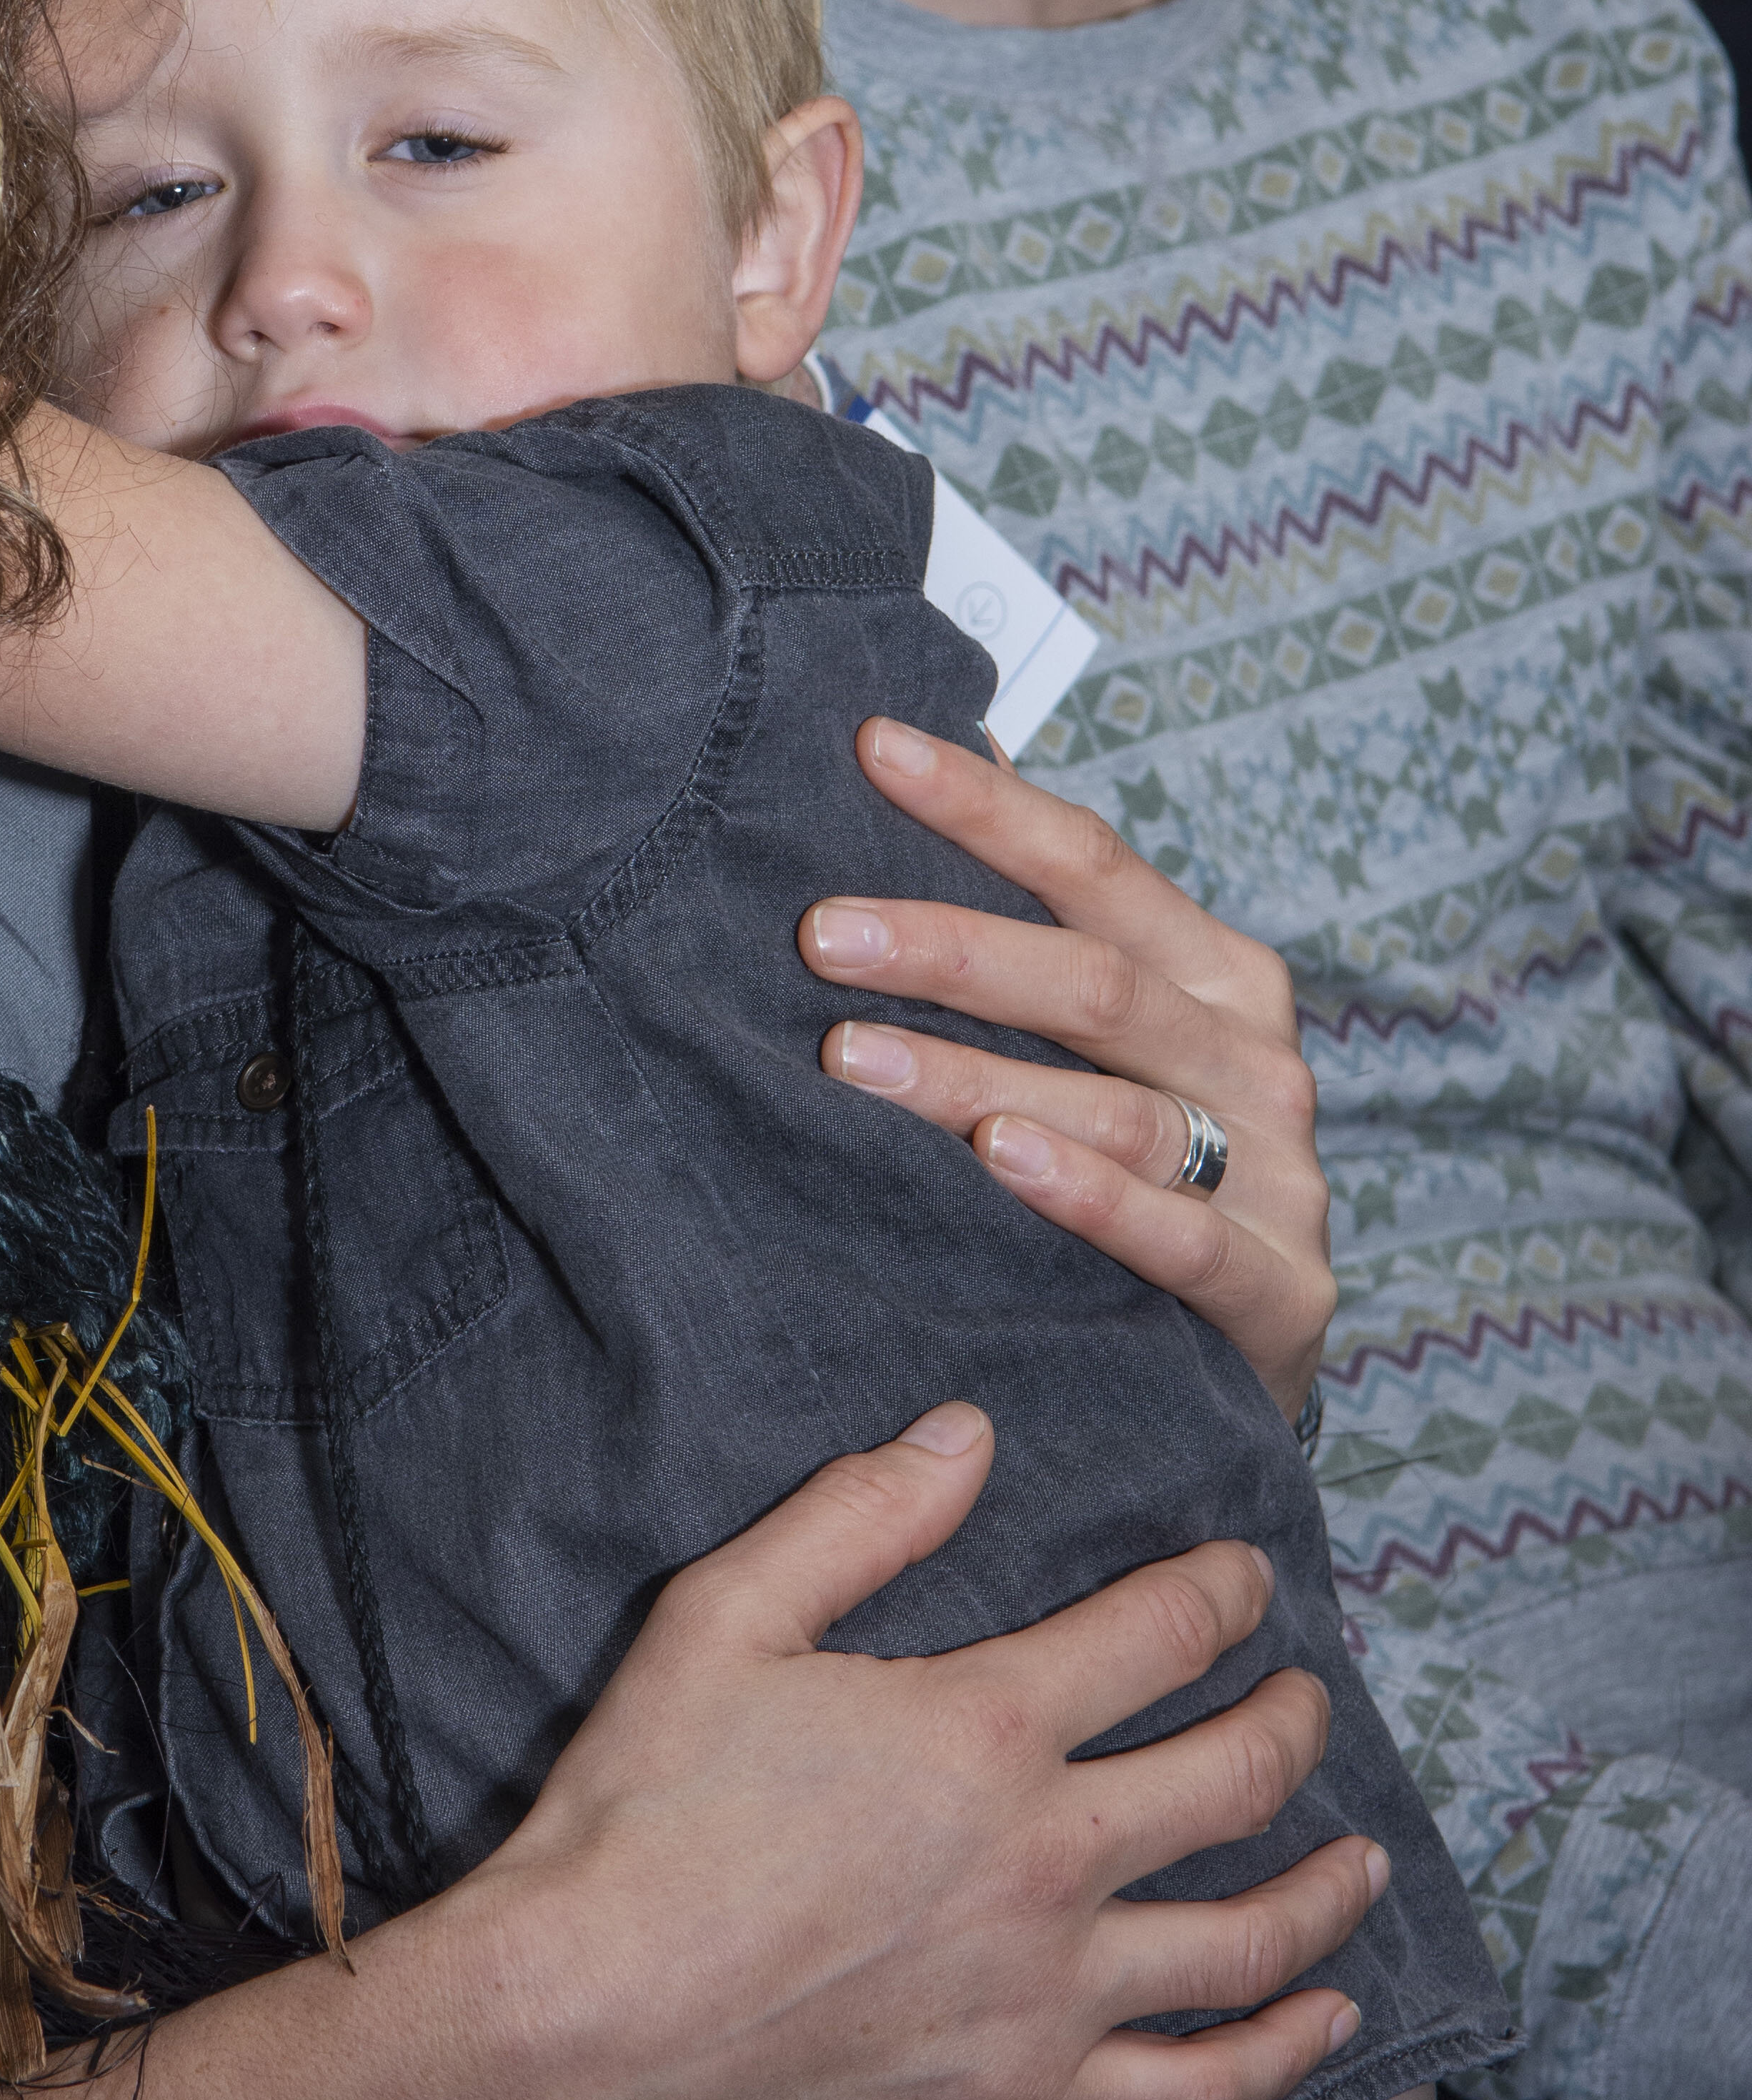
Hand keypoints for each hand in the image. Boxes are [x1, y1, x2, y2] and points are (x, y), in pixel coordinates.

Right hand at [487, 1401, 1381, 2099]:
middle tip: (1309, 1696)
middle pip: (1233, 1776)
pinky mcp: (1028, 2095)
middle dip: (1290, 1721)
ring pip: (1246, 1937)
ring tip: (1364, 1856)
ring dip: (1325, 1889)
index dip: (1221, 1592)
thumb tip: (968, 1429)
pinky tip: (1329, 2026)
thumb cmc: (646, 1809)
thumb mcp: (724, 1619)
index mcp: (985, 1728)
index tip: (1247, 1577)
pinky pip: (1198, 2088)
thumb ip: (857, 1517)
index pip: (1160, 1636)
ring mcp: (1051, 1989)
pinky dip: (1282, 2055)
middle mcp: (1050, 1858)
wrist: (597, 2019)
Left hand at [799, 721, 1331, 1418]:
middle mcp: (1255, 1057)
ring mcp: (1280, 1174)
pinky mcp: (1280, 1288)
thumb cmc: (1148, 1168)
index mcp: (1215, 975)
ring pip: (1114, 1106)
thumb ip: (1039, 923)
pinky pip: (1174, 1231)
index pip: (1094, 866)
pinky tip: (996, 1157)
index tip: (872, 748)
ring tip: (850, 1057)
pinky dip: (1085, 1192)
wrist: (1251, 1352)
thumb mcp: (1111, 1042)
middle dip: (949, 948)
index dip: (985, 805)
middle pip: (1093, 980)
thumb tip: (934, 747)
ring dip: (974, 1078)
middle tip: (819, 932)